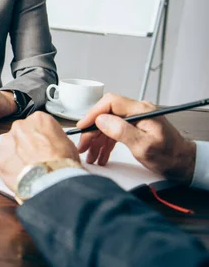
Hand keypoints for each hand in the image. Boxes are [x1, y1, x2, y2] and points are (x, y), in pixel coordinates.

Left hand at [0, 112, 79, 191]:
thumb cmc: (61, 164)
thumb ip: (55, 139)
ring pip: (10, 146)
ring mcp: (7, 140)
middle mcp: (20, 126)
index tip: (43, 146)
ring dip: (17, 156)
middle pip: (22, 134)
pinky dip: (9, 167)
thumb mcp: (68, 145)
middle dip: (27, 146)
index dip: (41, 138)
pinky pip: (3, 160)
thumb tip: (53, 145)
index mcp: (38, 119)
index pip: (37, 124)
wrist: (49, 181)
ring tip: (28, 169)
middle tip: (35, 159)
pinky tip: (20, 174)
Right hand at [76, 93, 196, 183]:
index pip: (110, 103)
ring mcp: (135, 120)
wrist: (183, 164)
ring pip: (107, 125)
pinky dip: (105, 144)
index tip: (83, 127)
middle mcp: (137, 112)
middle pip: (106, 115)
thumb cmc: (169, 156)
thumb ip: (122, 131)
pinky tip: (100, 155)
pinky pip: (114, 132)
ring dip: (97, 140)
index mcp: (141, 111)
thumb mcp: (144, 146)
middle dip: (92, 131)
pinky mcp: (134, 128)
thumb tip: (101, 120)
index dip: (93, 113)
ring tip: (90, 155)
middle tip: (83, 146)